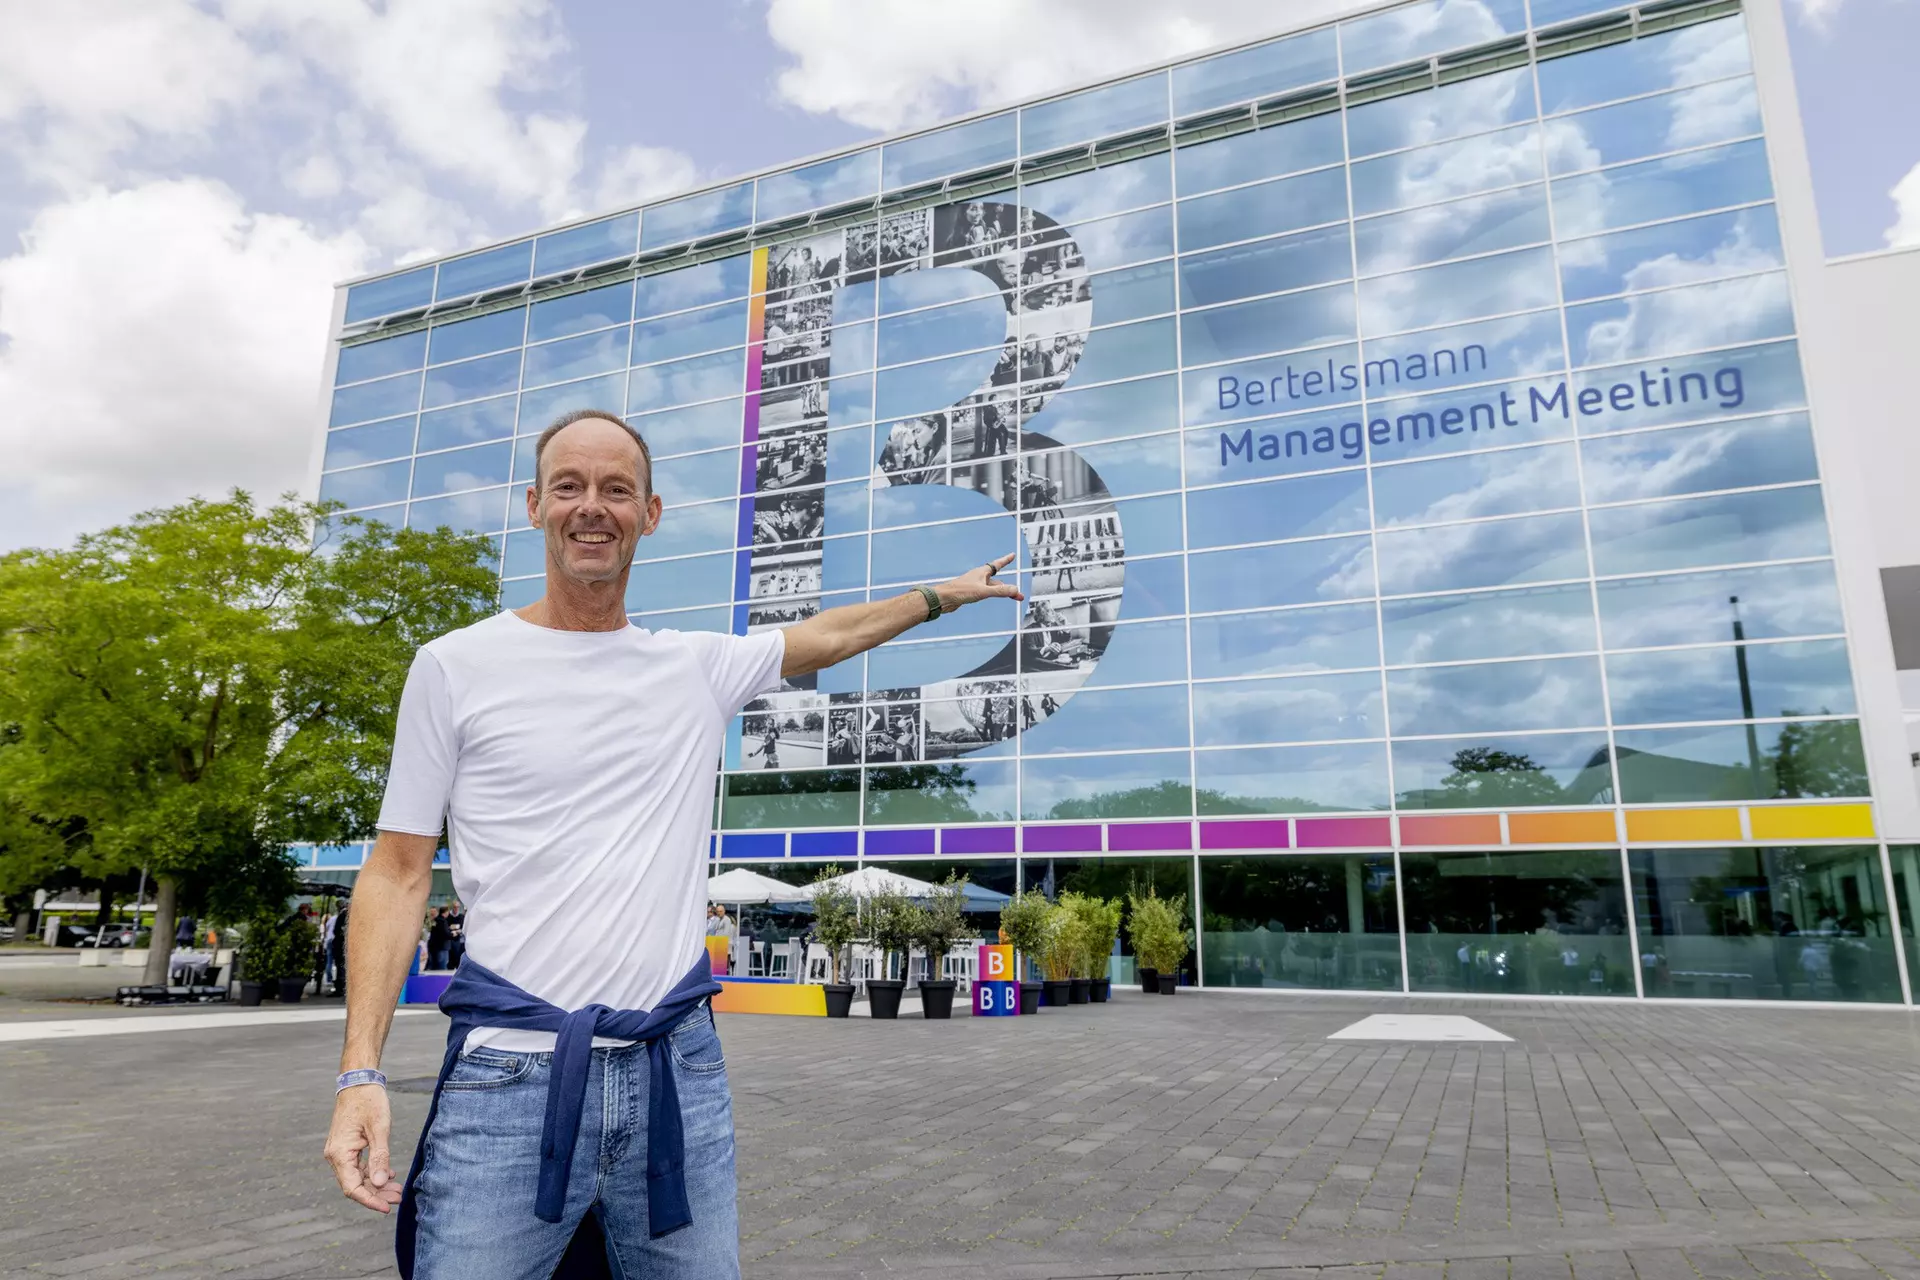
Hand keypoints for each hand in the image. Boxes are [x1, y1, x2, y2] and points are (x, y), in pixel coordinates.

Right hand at [325, 1084, 402, 1213]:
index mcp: (339, 1153)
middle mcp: (335, 1155)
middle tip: (398, 1198)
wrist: (359, 1081)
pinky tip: (388, 1175)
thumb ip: (380, 1157)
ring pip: (357, 1177)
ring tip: (397, 1189)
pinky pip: (357, 1166)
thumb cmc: (369, 1101)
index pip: (352, 1187)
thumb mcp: (379, 1129)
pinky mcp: (346, 1146)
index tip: (387, 1208)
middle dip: (376, 1194)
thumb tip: (380, 1183)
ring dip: (376, 1184)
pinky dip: (372, 1173)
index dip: (369, 1200)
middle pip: (354, 1185)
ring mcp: (339, 1151)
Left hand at [934, 554, 1024, 612]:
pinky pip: (986, 592)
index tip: (1012, 555)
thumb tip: (1016, 590)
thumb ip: (1000, 591)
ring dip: (1002, 592)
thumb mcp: (983, 591)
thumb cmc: (960, 591)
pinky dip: (993, 594)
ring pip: (992, 587)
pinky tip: (993, 597)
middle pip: (998, 581)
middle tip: (1019, 596)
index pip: (998, 564)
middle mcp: (979, 577)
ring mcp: (975, 585)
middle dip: (1009, 587)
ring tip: (1012, 598)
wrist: (944, 598)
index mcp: (982, 572)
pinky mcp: (971, 593)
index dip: (1006, 560)